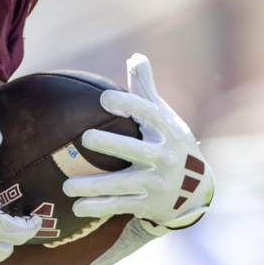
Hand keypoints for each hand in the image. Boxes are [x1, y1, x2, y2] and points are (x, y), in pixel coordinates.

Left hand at [69, 54, 211, 230]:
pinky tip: (76, 208)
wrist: (197, 190)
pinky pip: (120, 206)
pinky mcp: (148, 203)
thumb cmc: (172, 143)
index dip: (130, 104)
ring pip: (122, 184)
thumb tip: (136, 56)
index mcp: (167, 131)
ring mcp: (156, 183)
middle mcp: (164, 157)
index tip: (106, 99)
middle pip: (137, 151)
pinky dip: (98, 207)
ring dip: (95, 186)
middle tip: (85, 137)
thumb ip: (147, 90)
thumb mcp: (166, 117)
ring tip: (67, 186)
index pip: (150, 114)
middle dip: (112, 145)